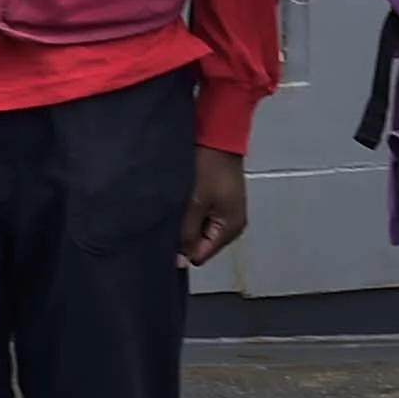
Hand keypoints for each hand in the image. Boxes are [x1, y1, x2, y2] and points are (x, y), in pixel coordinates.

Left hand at [179, 146, 248, 267]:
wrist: (218, 136)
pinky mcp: (219, 201)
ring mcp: (226, 212)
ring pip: (198, 230)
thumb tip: (180, 261)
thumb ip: (187, 233)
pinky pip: (201, 216)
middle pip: (201, 244)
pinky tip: (182, 201)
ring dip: (186, 222)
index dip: (183, 250)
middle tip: (169, 219)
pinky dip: (190, 212)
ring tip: (175, 208)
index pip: (202, 254)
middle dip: (185, 235)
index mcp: (231, 228)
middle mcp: (232, 225)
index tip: (166, 237)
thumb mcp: (195, 203)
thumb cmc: (209, 168)